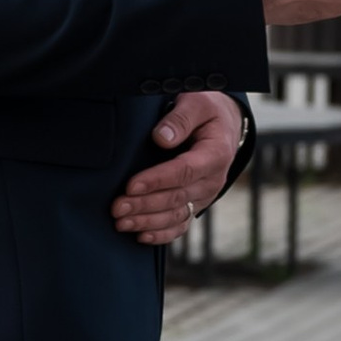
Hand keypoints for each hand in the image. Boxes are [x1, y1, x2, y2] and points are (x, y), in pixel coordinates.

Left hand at [111, 91, 244, 245]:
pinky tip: (141, 237)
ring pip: (177, 215)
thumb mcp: (197, 102)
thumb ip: (181, 118)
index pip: (184, 171)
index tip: (131, 185)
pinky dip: (162, 234)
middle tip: (116, 207)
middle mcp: (213, 179)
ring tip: (121, 223)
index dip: (157, 180)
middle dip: (144, 205)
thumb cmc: (206, 111)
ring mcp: (205, 195)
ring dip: (147, 222)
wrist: (224, 126)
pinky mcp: (196, 204)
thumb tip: (161, 137)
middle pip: (177, 197)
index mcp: (216, 153)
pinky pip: (181, 225)